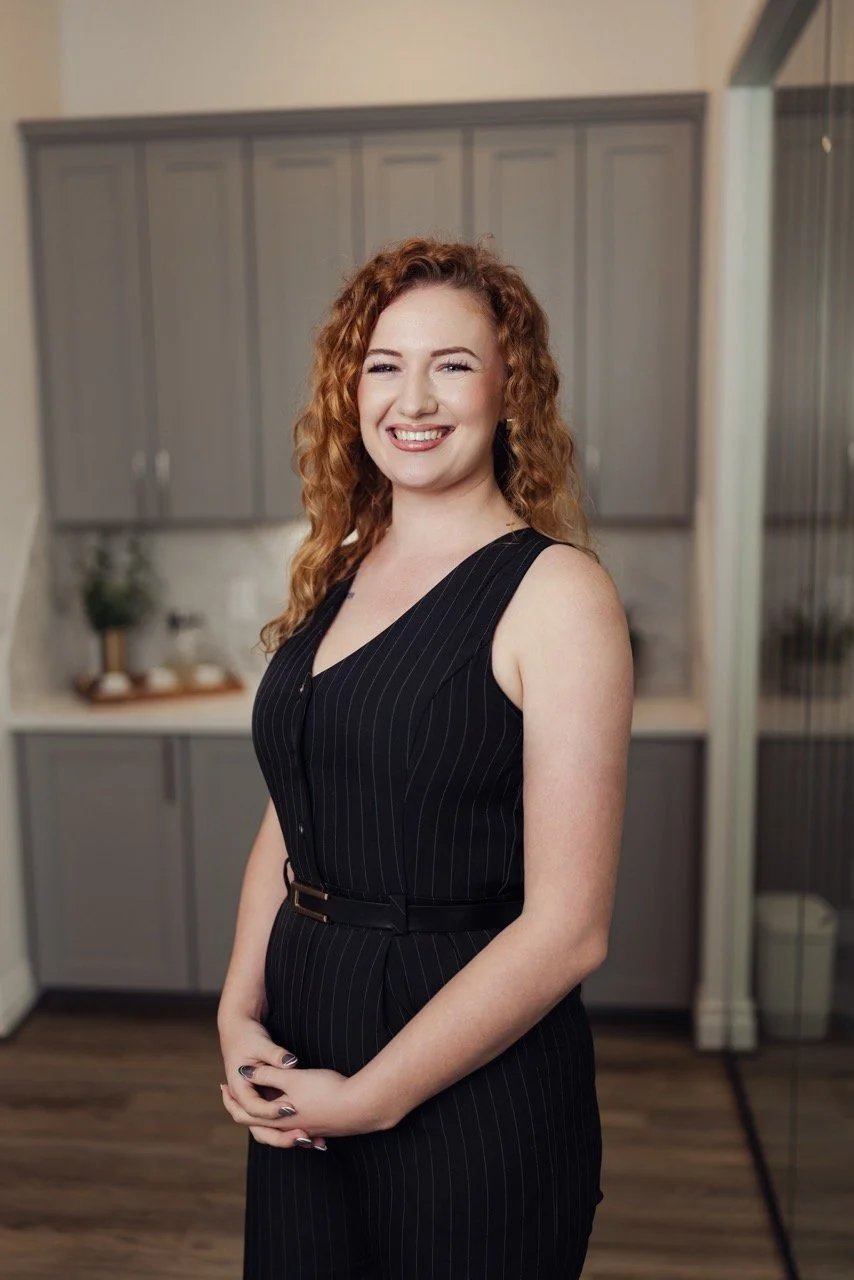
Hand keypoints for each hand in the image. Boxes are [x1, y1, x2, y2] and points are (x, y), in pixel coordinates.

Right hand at [218, 1010, 324, 1149]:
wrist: (237, 1031)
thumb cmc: (248, 1037)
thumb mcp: (262, 1045)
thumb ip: (276, 1056)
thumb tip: (291, 1063)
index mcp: (239, 1088)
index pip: (253, 1107)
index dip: (271, 1110)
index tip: (291, 1108)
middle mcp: (246, 1100)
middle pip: (259, 1128)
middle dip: (280, 1137)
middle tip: (302, 1138)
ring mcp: (257, 1102)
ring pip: (268, 1129)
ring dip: (287, 1138)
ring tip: (312, 1141)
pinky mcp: (266, 1100)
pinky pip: (276, 1121)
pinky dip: (291, 1130)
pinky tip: (314, 1136)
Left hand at [220, 1063, 382, 1146]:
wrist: (361, 1106)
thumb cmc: (326, 1090)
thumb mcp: (293, 1078)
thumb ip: (268, 1075)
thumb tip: (244, 1071)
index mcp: (278, 1118)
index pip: (246, 1115)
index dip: (233, 1101)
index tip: (224, 1087)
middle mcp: (290, 1128)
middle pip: (259, 1127)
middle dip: (247, 1113)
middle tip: (235, 1098)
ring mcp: (307, 1130)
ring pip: (279, 1129)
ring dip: (267, 1119)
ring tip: (263, 1106)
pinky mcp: (322, 1127)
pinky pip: (297, 1128)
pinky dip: (287, 1122)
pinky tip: (295, 1113)